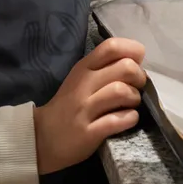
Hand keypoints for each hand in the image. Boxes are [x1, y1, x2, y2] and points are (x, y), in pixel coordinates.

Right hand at [33, 38, 146, 173]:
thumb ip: (104, 68)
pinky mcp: (88, 132)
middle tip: (137, 88)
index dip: (133, 51)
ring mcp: (85, 109)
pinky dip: (129, 118)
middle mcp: (84, 84)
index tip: (137, 63)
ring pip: (122, 92)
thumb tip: (136, 62)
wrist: (42, 137)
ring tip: (130, 105)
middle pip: (125, 67)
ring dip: (134, 99)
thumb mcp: (81, 79)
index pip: (112, 46)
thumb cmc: (68, 105)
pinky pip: (118, 120)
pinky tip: (127, 119)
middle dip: (139, 77)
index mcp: (83, 68)